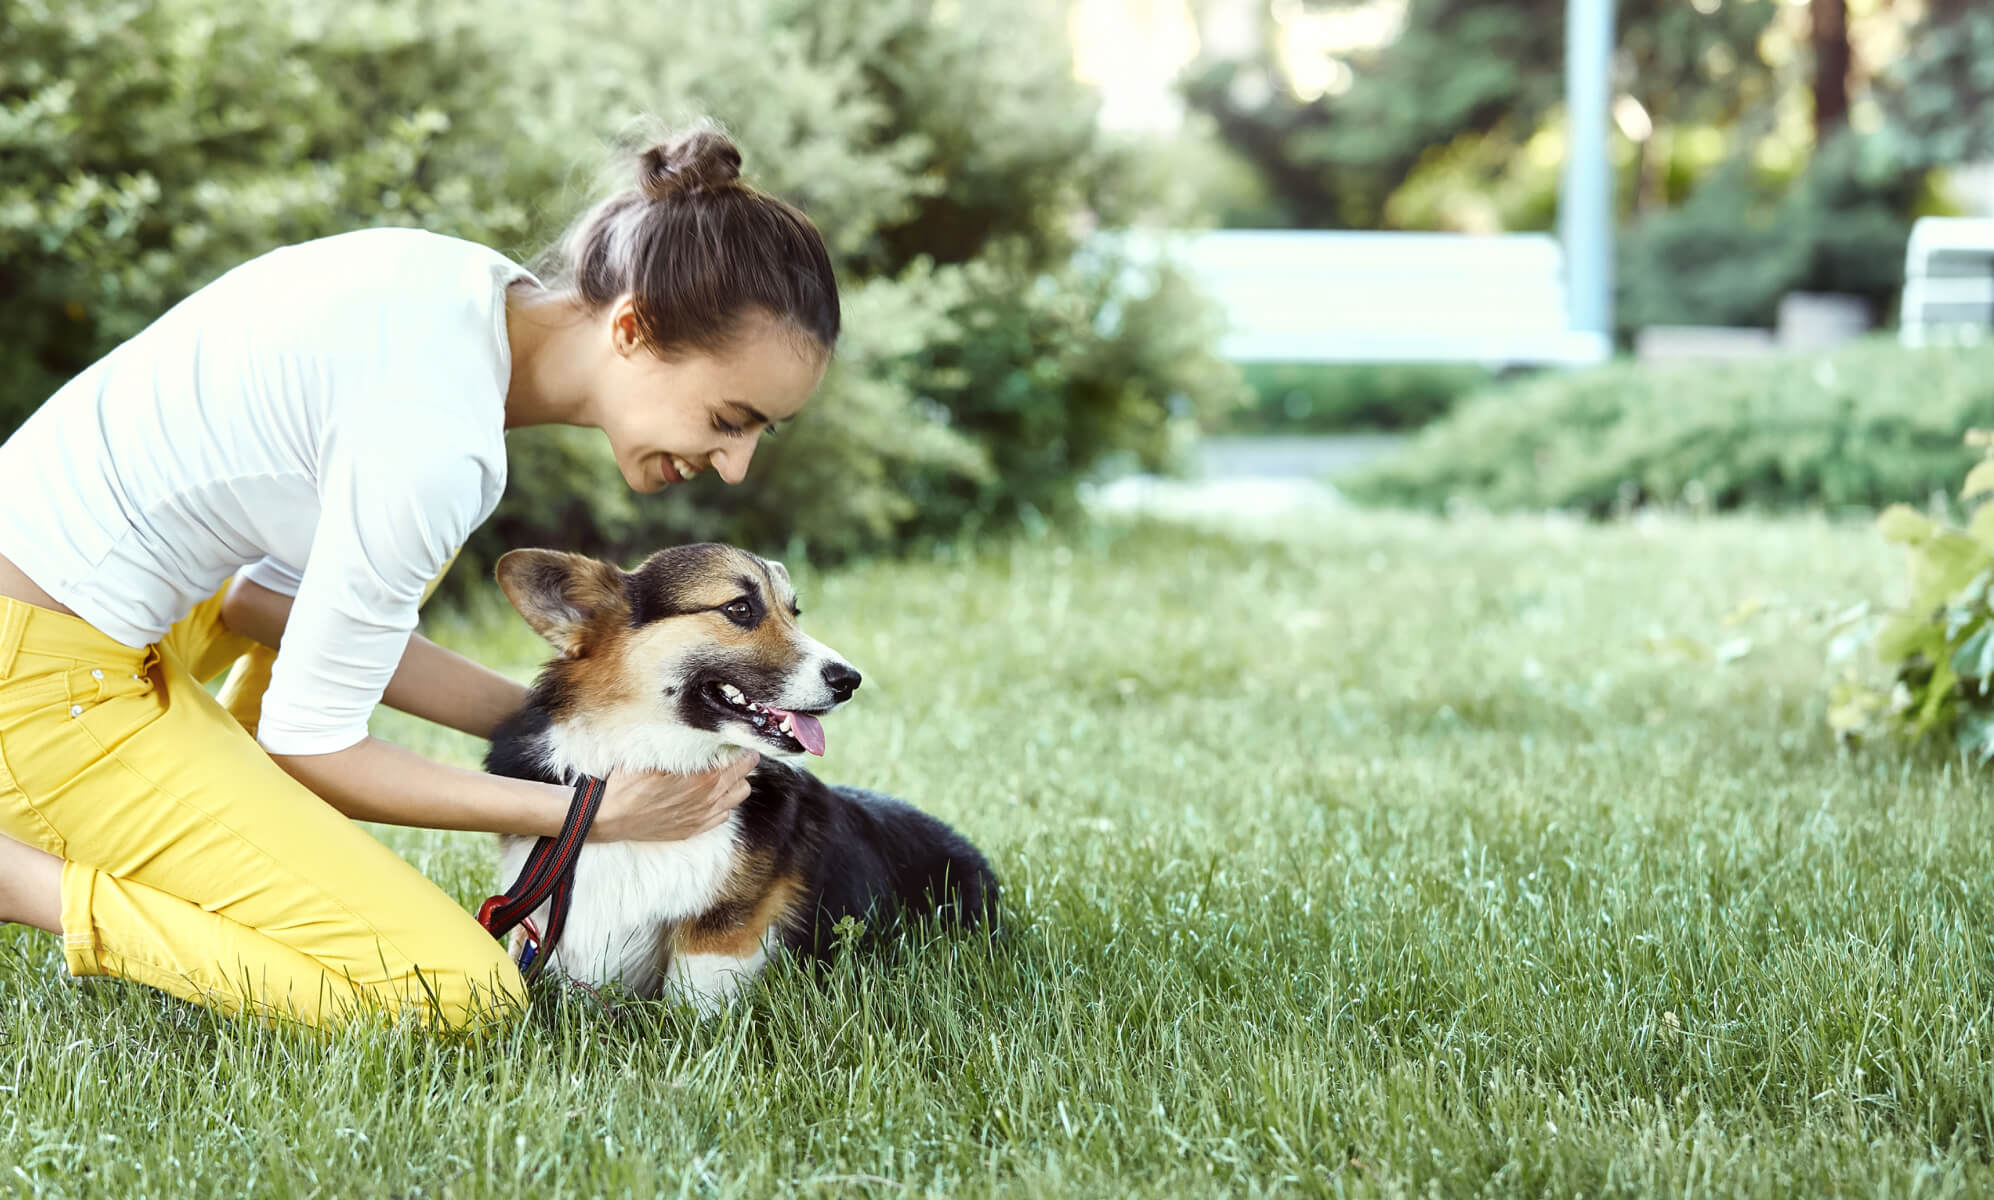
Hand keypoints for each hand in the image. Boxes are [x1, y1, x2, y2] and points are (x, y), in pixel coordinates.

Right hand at [588, 752, 758, 841]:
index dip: (744, 753)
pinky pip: (722, 817)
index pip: (739, 763)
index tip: (743, 745)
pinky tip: (709, 796)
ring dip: (734, 786)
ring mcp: (701, 818)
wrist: (612, 816)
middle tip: (734, 758)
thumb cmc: (630, 781)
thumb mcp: (656, 754)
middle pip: (743, 782)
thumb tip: (706, 734)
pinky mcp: (692, 830)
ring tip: (723, 776)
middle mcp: (707, 800)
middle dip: (742, 768)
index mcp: (703, 779)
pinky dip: (721, 805)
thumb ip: (686, 746)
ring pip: (736, 800)